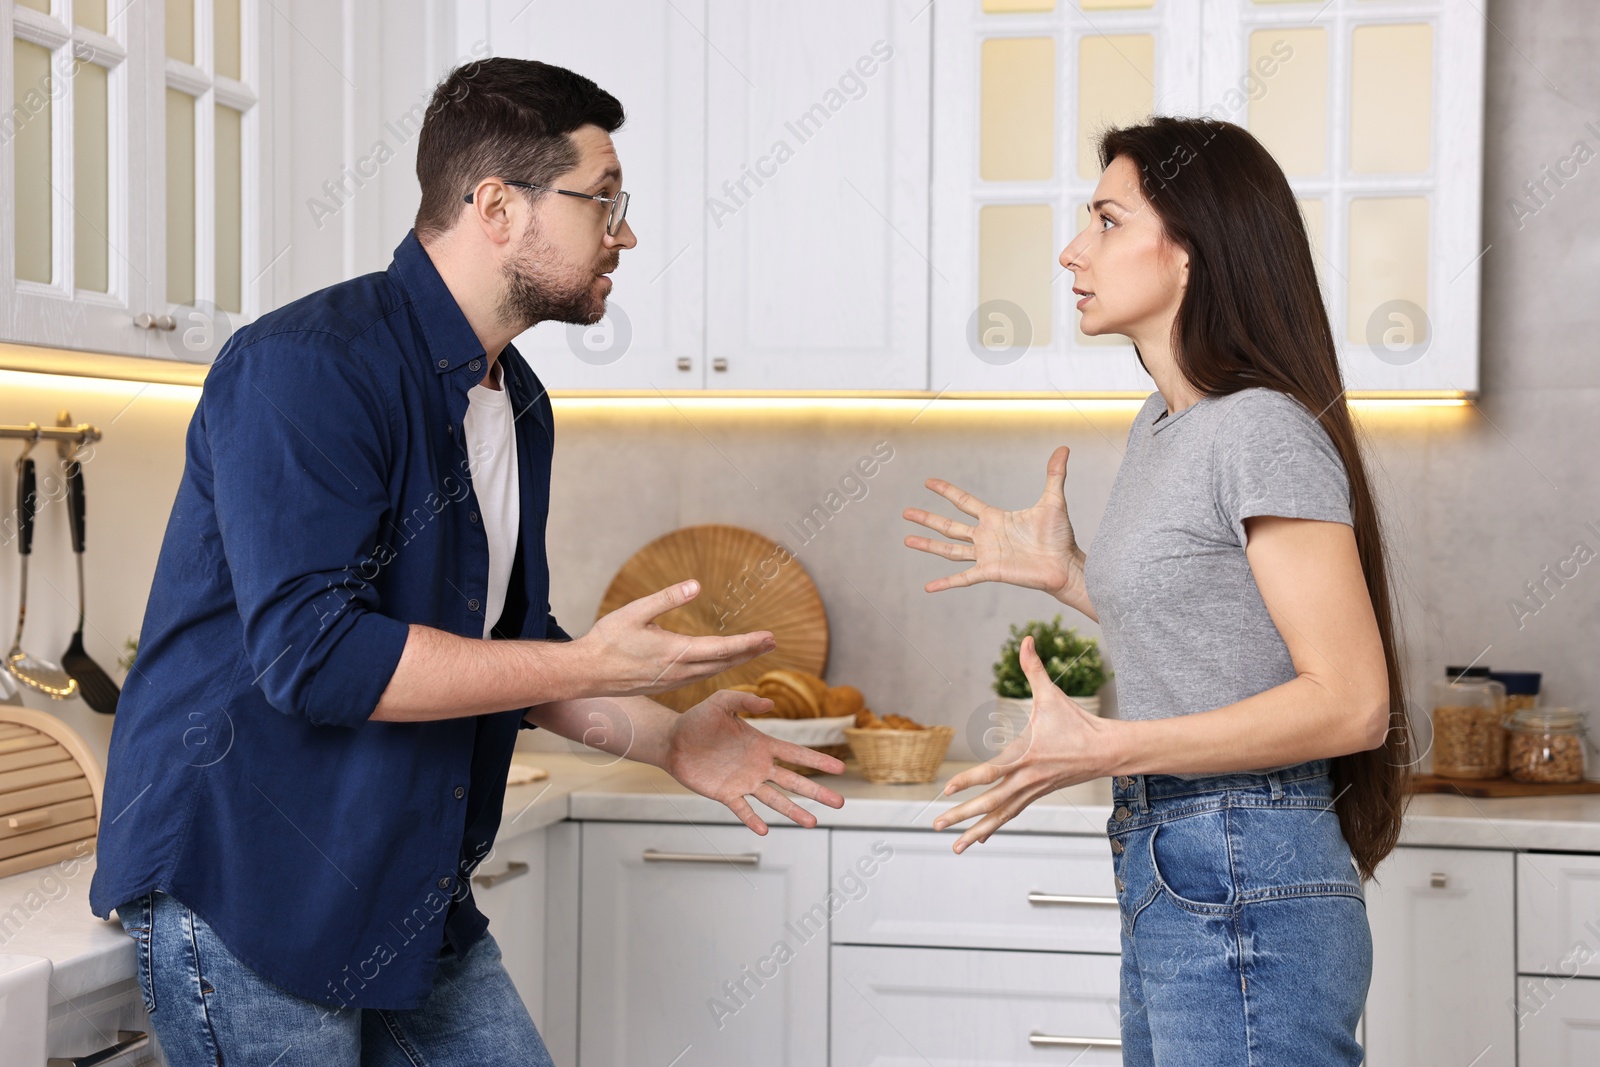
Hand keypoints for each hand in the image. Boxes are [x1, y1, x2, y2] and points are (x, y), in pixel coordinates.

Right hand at [576, 580, 775, 696]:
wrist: (585, 673)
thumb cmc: (607, 640)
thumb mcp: (636, 611)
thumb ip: (668, 598)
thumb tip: (696, 585)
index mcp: (676, 652)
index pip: (722, 648)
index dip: (749, 643)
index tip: (770, 637)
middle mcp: (680, 671)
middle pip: (724, 662)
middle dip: (750, 651)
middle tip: (772, 642)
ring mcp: (672, 682)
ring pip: (713, 672)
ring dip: (735, 661)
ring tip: (753, 650)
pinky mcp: (664, 685)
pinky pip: (699, 677)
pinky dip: (716, 668)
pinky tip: (720, 662)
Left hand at [662, 689, 846, 833]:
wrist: (673, 741)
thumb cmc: (698, 719)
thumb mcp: (721, 701)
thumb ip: (745, 699)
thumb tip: (770, 704)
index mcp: (762, 744)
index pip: (796, 754)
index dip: (818, 761)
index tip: (840, 769)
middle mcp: (759, 766)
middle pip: (794, 781)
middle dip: (817, 792)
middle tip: (839, 802)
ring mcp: (744, 782)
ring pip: (775, 800)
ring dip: (793, 811)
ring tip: (812, 823)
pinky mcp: (726, 794)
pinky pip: (743, 810)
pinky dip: (753, 820)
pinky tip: (765, 830)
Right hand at [903, 446, 1082, 599]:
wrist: (1065, 565)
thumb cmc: (1059, 536)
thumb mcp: (1053, 501)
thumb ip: (1054, 475)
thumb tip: (1063, 448)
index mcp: (995, 518)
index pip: (964, 502)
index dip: (946, 491)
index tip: (928, 482)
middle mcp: (986, 536)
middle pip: (949, 526)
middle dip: (927, 518)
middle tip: (906, 512)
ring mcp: (986, 555)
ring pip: (949, 549)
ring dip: (928, 544)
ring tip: (907, 539)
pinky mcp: (990, 572)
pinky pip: (963, 578)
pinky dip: (945, 583)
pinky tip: (928, 587)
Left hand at [932, 635, 1118, 852]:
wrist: (1108, 751)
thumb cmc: (1077, 722)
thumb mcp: (1052, 694)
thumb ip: (1033, 668)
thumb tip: (1026, 638)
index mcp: (1025, 757)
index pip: (992, 773)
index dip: (968, 782)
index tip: (946, 791)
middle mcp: (1026, 779)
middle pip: (990, 803)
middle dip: (961, 816)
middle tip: (936, 825)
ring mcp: (1032, 791)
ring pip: (999, 816)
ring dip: (975, 832)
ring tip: (954, 847)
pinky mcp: (1037, 795)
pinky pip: (1011, 815)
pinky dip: (994, 826)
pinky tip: (979, 839)